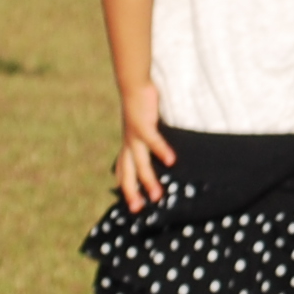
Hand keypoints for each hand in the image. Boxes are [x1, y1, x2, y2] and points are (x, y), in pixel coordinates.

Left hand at [111, 83, 176, 211]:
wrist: (132, 84)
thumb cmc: (139, 103)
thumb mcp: (140, 124)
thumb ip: (145, 138)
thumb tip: (156, 149)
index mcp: (127, 144)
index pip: (122, 169)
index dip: (124, 185)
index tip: (130, 200)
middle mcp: (128, 144)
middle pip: (128, 173)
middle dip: (132, 192)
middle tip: (138, 209)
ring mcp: (134, 136)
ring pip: (140, 164)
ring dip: (149, 180)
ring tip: (157, 195)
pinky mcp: (143, 125)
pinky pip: (153, 141)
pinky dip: (162, 151)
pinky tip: (171, 161)